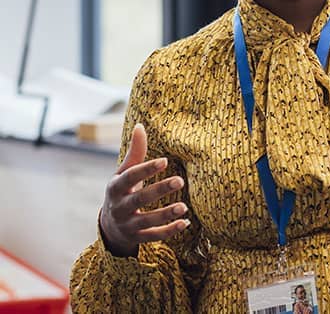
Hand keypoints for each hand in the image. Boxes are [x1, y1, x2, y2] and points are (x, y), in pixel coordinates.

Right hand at [99, 123, 189, 256]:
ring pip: (147, 221)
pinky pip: (153, 236)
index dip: (147, 169)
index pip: (131, 177)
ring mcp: (127, 225)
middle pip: (139, 199)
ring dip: (166, 214)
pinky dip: (169, 231)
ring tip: (184, 207)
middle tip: (180, 180)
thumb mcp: (124, 173)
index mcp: (115, 187)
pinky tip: (186, 223)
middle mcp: (119, 207)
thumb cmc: (123, 191)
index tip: (165, 160)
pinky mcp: (137, 238)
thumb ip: (135, 153)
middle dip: (159, 190)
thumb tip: (140, 125)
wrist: (109, 226)